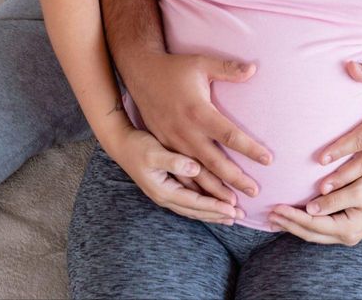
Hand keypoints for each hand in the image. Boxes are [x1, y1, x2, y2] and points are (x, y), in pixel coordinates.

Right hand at [109, 126, 246, 223]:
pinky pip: (190, 202)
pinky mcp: (167, 187)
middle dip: (218, 214)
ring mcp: (165, 194)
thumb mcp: (154, 152)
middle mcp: (165, 196)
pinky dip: (204, 206)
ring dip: (212, 213)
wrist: (121, 144)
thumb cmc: (137, 146)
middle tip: (240, 216)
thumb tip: (194, 168)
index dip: (215, 206)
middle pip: (196, 210)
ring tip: (231, 216)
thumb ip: (174, 161)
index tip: (233, 207)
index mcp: (163, 190)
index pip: (195, 203)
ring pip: (194, 209)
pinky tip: (214, 206)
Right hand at [120, 51, 272, 200]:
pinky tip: (206, 199)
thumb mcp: (201, 63)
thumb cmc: (174, 68)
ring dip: (215, 191)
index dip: (249, 148)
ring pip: (196, 174)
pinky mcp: (164, 146)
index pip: (229, 135)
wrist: (140, 74)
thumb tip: (253, 68)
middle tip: (255, 192)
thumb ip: (227, 69)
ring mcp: (173, 142)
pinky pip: (180, 173)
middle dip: (235, 179)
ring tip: (234, 206)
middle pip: (215, 162)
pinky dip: (195, 188)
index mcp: (198, 112)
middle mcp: (185, 132)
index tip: (268, 160)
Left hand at [267, 169, 361, 245]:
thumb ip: (333, 199)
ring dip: (294, 226)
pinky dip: (305, 225)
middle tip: (268, 215)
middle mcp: (346, 236)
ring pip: (314, 234)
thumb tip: (310, 207)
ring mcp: (347, 235)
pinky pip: (321, 230)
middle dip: (288, 224)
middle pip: (310, 233)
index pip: (312, 223)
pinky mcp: (348, 228)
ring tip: (276, 220)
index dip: (292, 216)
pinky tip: (295, 219)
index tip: (275, 207)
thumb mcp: (357, 189)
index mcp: (347, 227)